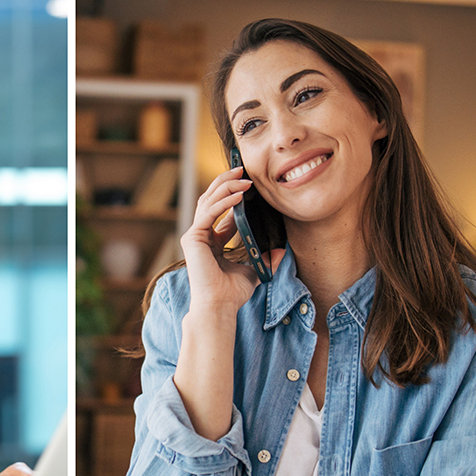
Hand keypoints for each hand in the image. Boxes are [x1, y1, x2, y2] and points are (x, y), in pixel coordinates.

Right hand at [181, 167, 284, 313]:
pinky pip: (208, 213)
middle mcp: (201, 235)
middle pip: (211, 199)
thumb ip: (265, 258)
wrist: (220, 306)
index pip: (221, 210)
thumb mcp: (254, 270)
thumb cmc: (232, 292)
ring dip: (226, 187)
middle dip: (226, 182)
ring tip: (243, 178)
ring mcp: (194, 235)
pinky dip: (223, 202)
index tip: (250, 183)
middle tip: (243, 169)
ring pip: (208, 201)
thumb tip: (282, 250)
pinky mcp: (192, 238)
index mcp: (212, 241)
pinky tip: (239, 196)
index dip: (234, 194)